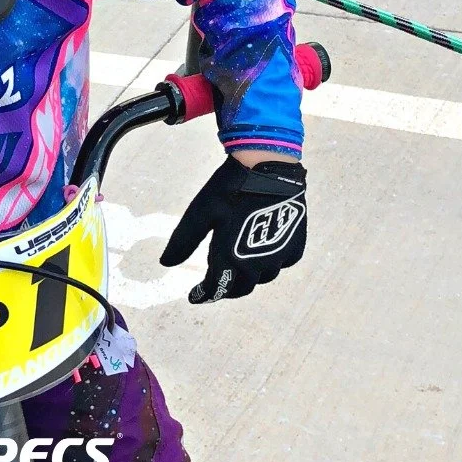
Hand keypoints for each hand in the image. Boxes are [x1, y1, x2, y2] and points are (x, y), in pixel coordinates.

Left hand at [160, 155, 306, 302]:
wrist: (269, 165)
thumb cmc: (231, 187)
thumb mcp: (200, 212)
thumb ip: (183, 241)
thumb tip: (165, 263)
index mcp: (231, 258)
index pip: (216, 288)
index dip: (203, 294)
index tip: (194, 296)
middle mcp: (257, 264)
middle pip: (240, 288)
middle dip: (225, 289)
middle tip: (215, 284)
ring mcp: (279, 257)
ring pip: (262, 278)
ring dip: (247, 277)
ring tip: (237, 268)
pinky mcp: (296, 246)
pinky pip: (281, 264)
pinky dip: (269, 264)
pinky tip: (261, 254)